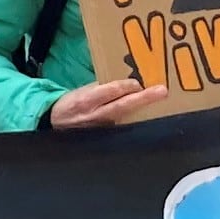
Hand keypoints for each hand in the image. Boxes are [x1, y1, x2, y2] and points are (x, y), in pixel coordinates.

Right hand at [45, 75, 170, 129]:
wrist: (57, 124)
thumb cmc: (71, 104)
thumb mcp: (82, 92)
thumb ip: (102, 87)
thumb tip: (125, 83)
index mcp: (87, 100)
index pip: (110, 91)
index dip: (126, 86)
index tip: (140, 82)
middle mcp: (96, 115)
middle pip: (124, 105)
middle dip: (144, 98)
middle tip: (162, 91)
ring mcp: (103, 128)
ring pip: (126, 116)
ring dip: (143, 108)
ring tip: (159, 98)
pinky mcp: (107, 136)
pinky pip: (124, 123)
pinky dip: (136, 116)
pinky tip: (148, 111)